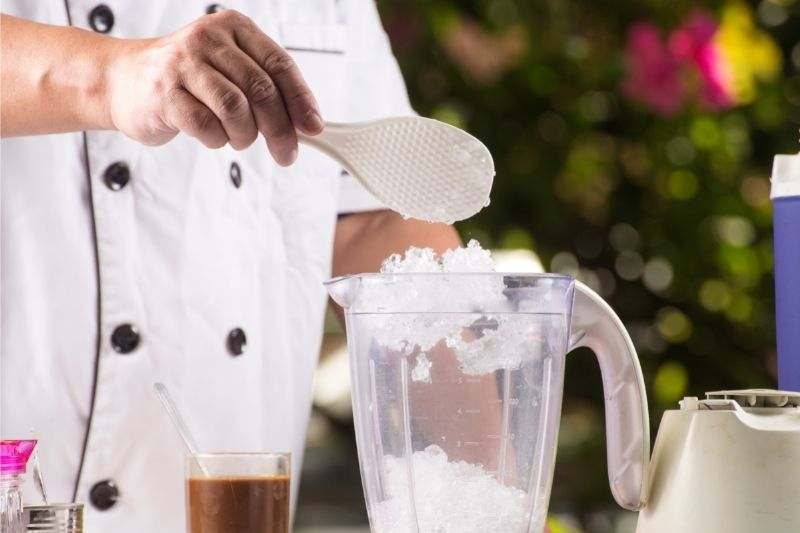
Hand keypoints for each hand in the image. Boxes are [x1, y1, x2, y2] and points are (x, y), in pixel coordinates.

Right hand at [105, 9, 320, 164]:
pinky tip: (211, 135)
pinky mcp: (163, 91)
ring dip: (244, 134)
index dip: (301, 100)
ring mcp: (183, 63)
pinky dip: (216, 139)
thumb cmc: (187, 80)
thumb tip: (305, 124)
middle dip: (280, 129)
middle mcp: (208, 39)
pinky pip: (205, 125)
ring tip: (237, 138)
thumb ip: (266, 89)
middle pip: (261, 89)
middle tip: (287, 153)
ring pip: (236, 108)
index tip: (314, 128)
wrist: (123, 80)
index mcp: (233, 28)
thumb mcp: (230, 71)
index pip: (279, 65)